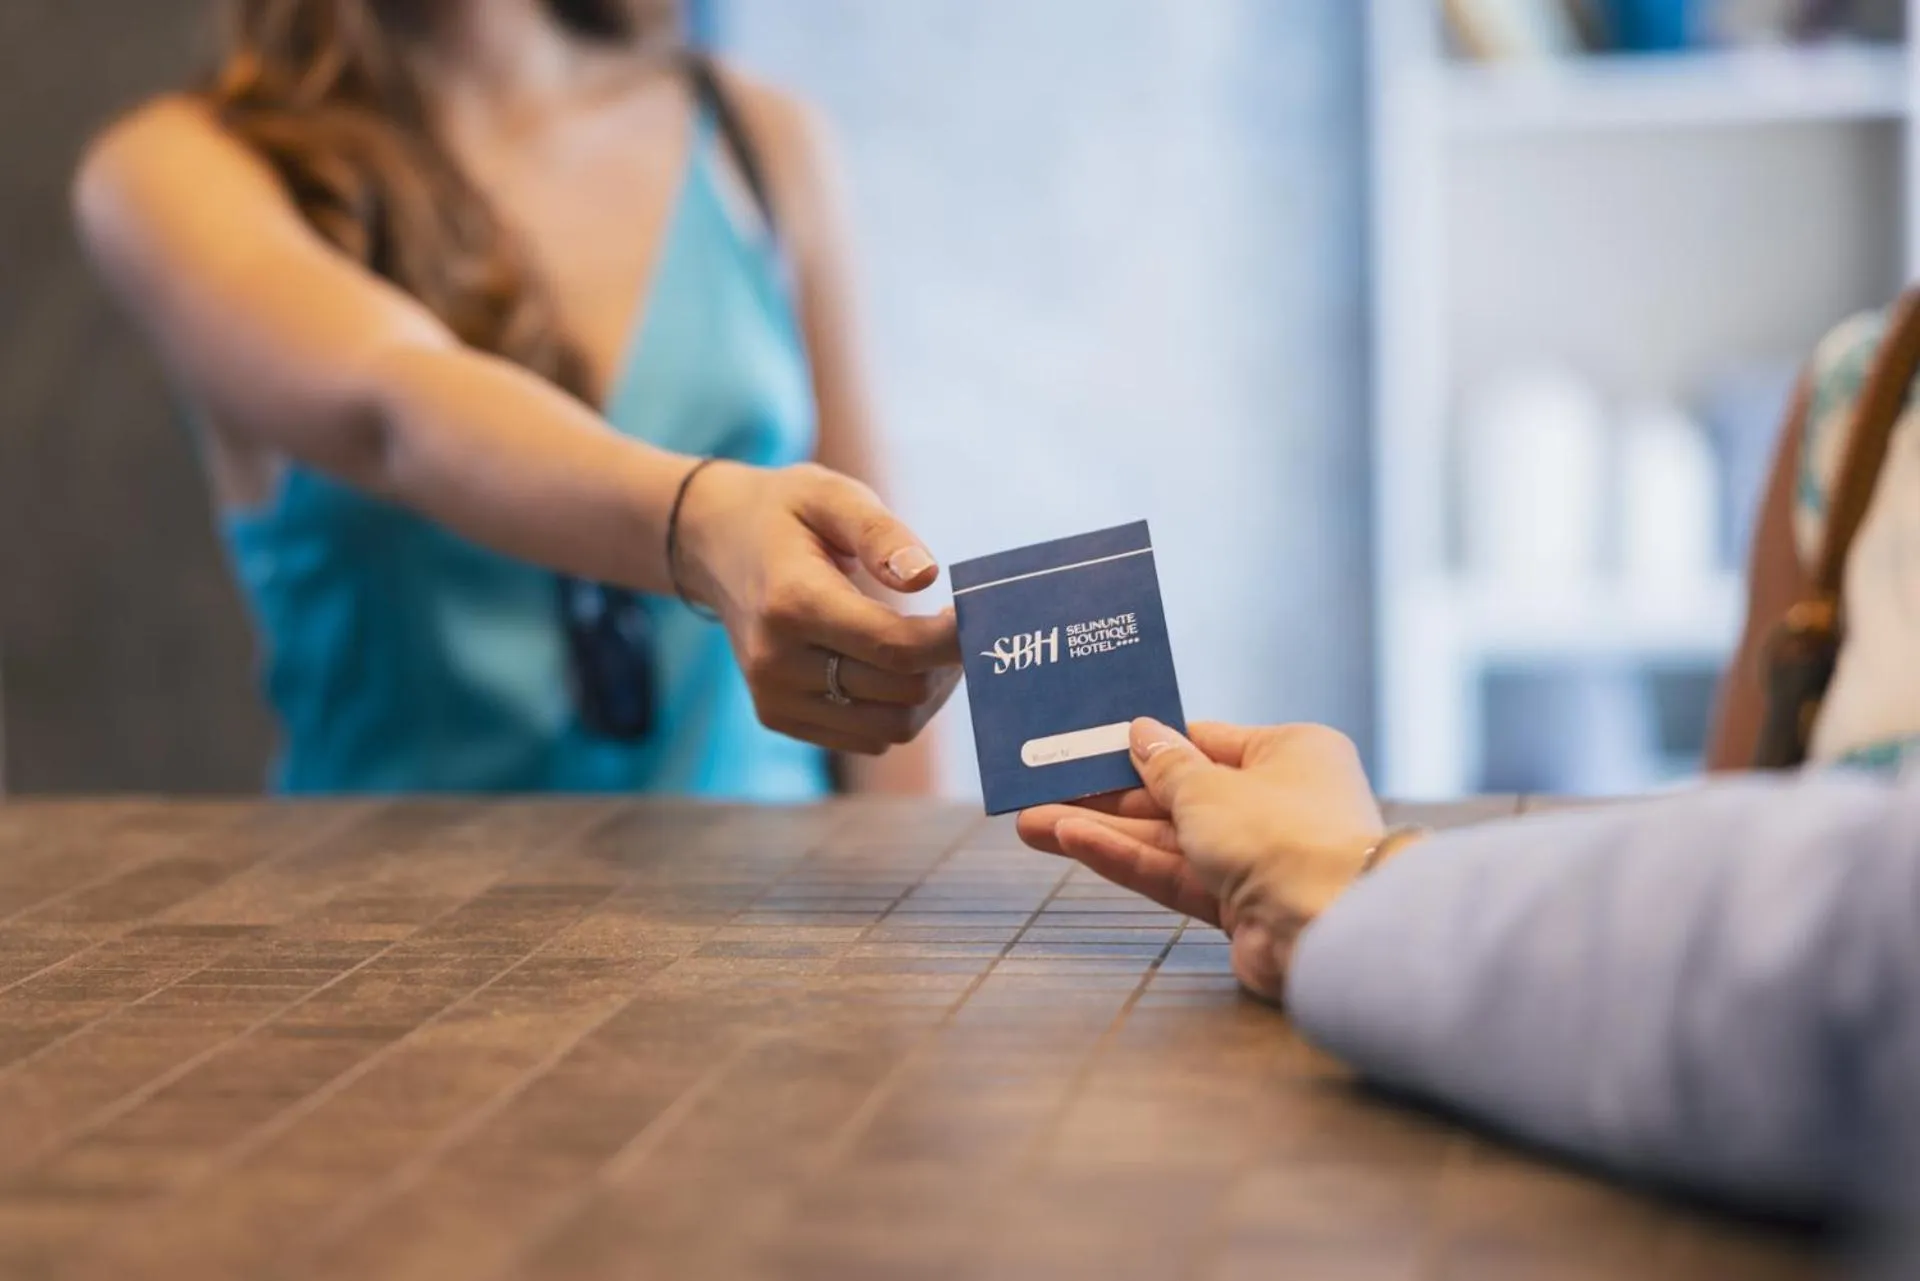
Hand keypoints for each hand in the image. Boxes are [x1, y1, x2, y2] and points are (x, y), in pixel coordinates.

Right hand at [672, 461, 961, 755]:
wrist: (715, 544)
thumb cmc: (786, 513)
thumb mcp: (832, 496)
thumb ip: (882, 533)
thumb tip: (927, 575)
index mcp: (792, 603)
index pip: (896, 647)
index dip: (952, 641)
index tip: (976, 615)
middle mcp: (777, 661)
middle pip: (900, 692)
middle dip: (945, 665)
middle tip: (956, 626)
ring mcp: (774, 697)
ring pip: (889, 729)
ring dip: (927, 695)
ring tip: (929, 649)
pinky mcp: (778, 717)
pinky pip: (865, 739)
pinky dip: (894, 711)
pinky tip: (893, 667)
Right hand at [1016, 719, 1387, 1002]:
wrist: (1327, 928)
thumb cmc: (1282, 835)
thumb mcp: (1208, 785)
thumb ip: (1165, 766)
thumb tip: (1143, 733)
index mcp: (1289, 754)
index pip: (1205, 741)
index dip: (1147, 744)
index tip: (1094, 746)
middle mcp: (1277, 803)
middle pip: (1178, 794)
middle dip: (1110, 795)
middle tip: (1046, 789)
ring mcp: (1257, 859)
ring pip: (1167, 839)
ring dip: (1103, 831)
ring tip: (1033, 824)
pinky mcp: (1239, 907)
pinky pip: (1173, 875)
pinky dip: (1126, 859)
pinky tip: (1071, 843)